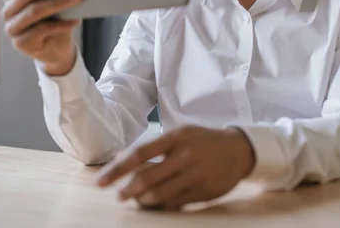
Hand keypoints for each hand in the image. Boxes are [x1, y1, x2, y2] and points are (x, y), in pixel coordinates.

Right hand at [1, 0, 84, 75]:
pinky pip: (44, 29)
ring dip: (59, 1)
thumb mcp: (52, 1)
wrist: (56, 50)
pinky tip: (77, 19)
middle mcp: (8, 10)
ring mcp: (13, 28)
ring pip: (35, 10)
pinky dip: (62, 23)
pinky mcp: (22, 43)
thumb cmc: (55, 19)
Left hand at [96, 125, 255, 210]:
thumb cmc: (202, 141)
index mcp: (176, 137)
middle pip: (147, 178)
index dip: (117, 169)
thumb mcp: (181, 134)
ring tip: (138, 199)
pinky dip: (162, 205)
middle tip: (119, 195)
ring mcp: (196, 175)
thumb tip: (126, 163)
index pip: (139, 154)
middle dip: (127, 190)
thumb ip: (157, 147)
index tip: (101, 181)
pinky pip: (175, 203)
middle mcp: (185, 156)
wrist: (238, 150)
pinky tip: (157, 203)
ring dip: (143, 200)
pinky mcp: (204, 191)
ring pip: (160, 195)